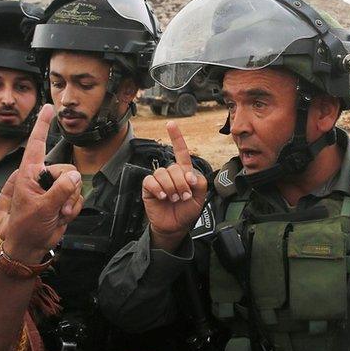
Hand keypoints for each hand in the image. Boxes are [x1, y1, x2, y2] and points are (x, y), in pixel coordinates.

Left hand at [0, 104, 82, 263]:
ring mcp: (53, 189)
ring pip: (75, 184)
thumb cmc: (27, 227)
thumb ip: (60, 190)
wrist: (31, 247)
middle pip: (66, 169)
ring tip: (58, 214)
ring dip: (70, 201)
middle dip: (66, 189)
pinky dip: (74, 208)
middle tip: (57, 206)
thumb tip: (74, 177)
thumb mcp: (42, 208)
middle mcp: (42, 177)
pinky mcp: (63, 200)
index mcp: (29, 173)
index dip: (43, 125)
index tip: (49, 107)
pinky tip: (62, 217)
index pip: (37, 143)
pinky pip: (78, 196)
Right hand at [142, 121, 206, 251]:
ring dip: (171, 188)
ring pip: (162, 173)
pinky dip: (158, 189)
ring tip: (173, 199)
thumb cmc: (187, 210)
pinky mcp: (148, 188)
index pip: (180, 152)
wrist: (175, 226)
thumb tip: (188, 175)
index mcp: (183, 172)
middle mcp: (170, 173)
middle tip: (184, 196)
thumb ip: (199, 182)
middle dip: (181, 183)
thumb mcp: (200, 196)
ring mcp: (158, 180)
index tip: (171, 124)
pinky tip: (162, 197)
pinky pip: (151, 181)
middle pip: (174, 167)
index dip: (176, 137)